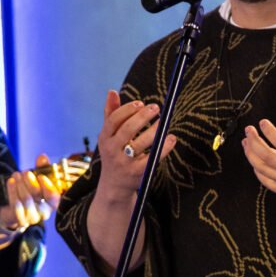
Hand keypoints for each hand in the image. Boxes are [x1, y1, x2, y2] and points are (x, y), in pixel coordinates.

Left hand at [0, 154, 60, 251]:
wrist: (13, 211)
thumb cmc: (29, 193)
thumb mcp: (37, 179)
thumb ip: (42, 167)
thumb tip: (42, 156)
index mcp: (52, 203)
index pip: (54, 197)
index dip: (48, 186)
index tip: (40, 176)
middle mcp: (44, 213)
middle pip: (37, 195)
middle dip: (30, 181)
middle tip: (24, 172)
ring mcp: (33, 218)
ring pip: (26, 199)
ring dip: (19, 184)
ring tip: (15, 175)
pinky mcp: (21, 220)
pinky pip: (16, 204)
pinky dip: (12, 191)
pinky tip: (10, 182)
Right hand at [95, 89, 176, 204]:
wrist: (114, 185)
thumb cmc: (114, 153)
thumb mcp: (109, 135)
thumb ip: (111, 113)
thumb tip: (112, 91)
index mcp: (104, 138)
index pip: (113, 120)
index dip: (127, 110)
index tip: (141, 103)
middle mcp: (111, 150)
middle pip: (127, 130)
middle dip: (142, 117)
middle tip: (156, 108)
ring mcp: (123, 163)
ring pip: (140, 144)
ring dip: (154, 131)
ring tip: (163, 122)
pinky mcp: (136, 173)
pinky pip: (152, 158)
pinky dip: (163, 147)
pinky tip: (171, 138)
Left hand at [241, 111, 275, 215]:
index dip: (269, 132)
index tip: (262, 122)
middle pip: (266, 155)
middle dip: (254, 141)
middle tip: (248, 130)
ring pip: (263, 169)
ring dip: (251, 155)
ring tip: (246, 142)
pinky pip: (266, 182)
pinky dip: (257, 171)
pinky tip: (254, 162)